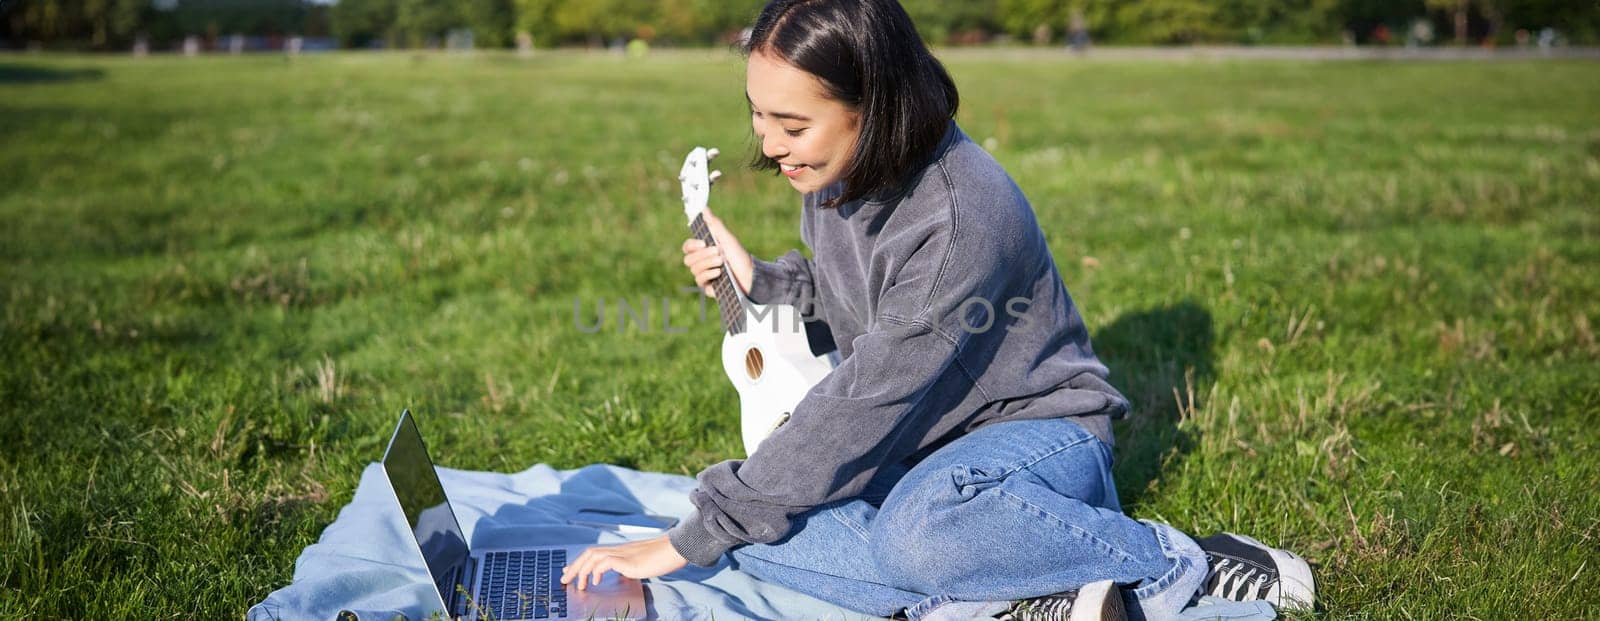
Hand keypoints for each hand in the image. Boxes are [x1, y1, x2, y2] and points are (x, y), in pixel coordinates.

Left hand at [559, 536, 688, 590]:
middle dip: (574, 566)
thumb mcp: (642, 564)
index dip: (580, 562)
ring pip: (593, 556)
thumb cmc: (662, 557)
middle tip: (564, 579)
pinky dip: (597, 570)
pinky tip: (595, 580)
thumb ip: (630, 567)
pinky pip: (606, 562)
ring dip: (582, 570)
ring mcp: (623, 554)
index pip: (594, 553)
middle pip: (589, 553)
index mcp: (620, 551)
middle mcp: (619, 550)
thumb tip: (622, 574)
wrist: (675, 550)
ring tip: (578, 584)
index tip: (569, 571)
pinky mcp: (629, 561)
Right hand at [681, 208, 753, 297]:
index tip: (703, 243)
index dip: (691, 245)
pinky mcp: (707, 287)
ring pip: (694, 269)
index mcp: (704, 251)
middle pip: (688, 259)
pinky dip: (708, 274)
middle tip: (718, 252)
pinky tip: (719, 273)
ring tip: (721, 262)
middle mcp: (701, 263)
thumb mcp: (727, 239)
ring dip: (707, 263)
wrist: (750, 275)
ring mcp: (703, 275)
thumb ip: (714, 225)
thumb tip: (704, 208)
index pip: (687, 247)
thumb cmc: (739, 256)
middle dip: (703, 255)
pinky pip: (699, 280)